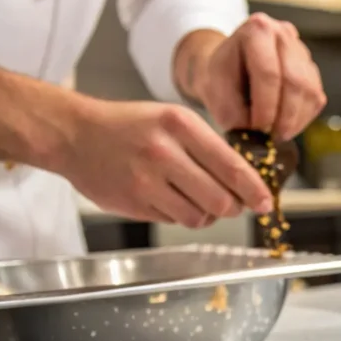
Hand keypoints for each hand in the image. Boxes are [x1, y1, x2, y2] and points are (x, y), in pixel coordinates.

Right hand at [60, 98, 272, 226]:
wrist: (75, 134)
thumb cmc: (130, 126)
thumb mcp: (172, 120)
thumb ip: (207, 148)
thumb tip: (245, 182)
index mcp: (180, 125)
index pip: (232, 167)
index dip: (254, 191)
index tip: (266, 202)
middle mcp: (164, 151)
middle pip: (220, 200)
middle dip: (232, 208)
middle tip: (232, 205)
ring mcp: (146, 180)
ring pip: (197, 217)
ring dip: (205, 216)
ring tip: (198, 201)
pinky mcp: (134, 202)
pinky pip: (173, 220)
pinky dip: (180, 216)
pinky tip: (171, 200)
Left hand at [183, 14, 326, 139]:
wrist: (229, 70)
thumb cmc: (221, 80)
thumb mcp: (216, 94)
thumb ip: (235, 115)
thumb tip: (257, 139)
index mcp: (257, 30)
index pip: (268, 72)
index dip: (266, 106)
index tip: (258, 130)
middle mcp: (284, 34)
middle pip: (295, 81)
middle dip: (284, 115)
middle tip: (272, 137)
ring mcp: (302, 52)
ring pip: (310, 91)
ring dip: (295, 120)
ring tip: (277, 135)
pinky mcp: (312, 72)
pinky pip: (316, 99)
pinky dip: (302, 119)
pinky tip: (285, 126)